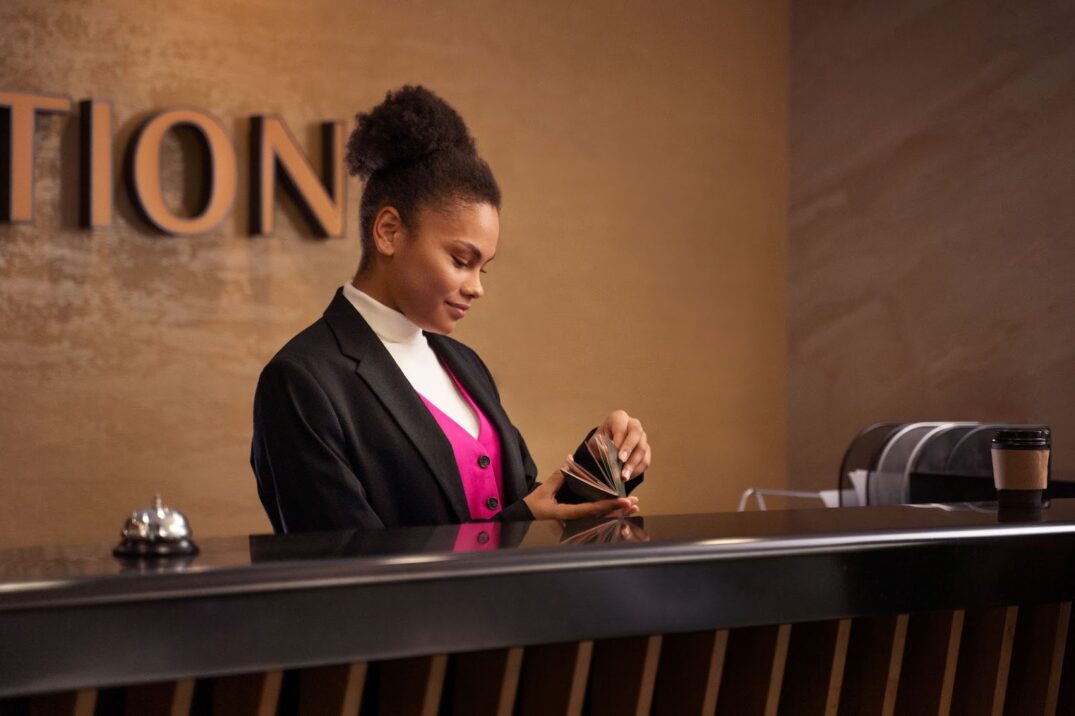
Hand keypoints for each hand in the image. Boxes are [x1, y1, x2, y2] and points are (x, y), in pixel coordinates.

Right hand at [523, 457, 639, 520]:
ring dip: (618, 512)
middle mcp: (575, 520)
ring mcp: (577, 521)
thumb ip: (559, 476)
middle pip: (601, 516)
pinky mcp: (578, 519)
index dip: (608, 505)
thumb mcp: (545, 489)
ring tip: (634, 506)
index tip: (623, 500)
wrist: (526, 515)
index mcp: (567, 513)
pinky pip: (597, 517)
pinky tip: (622, 510)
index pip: (592, 509)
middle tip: (634, 503)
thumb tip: (570, 460)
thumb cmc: (534, 503)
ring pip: (602, 518)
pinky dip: (610, 513)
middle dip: (619, 510)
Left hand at [597, 410, 650, 480]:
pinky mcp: (646, 450)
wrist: (605, 447)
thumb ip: (601, 446)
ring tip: (624, 476)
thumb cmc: (599, 442)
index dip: (620, 440)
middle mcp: (633, 425)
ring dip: (633, 464)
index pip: (621, 427)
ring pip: (642, 449)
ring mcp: (642, 437)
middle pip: (636, 434)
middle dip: (629, 449)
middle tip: (622, 462)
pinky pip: (645, 460)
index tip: (617, 455)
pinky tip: (628, 477)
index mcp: (619, 418)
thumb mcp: (595, 443)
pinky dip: (637, 470)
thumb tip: (609, 454)